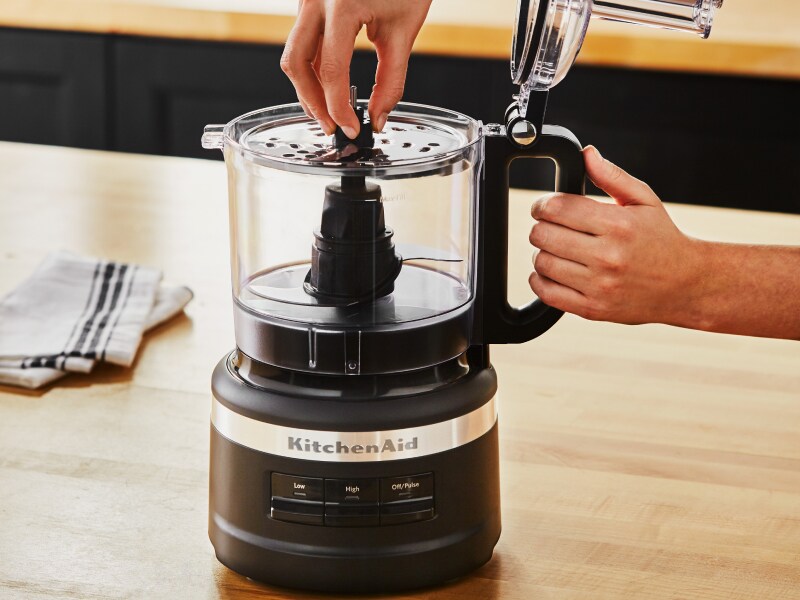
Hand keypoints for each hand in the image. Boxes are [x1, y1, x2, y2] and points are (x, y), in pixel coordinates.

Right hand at [280, 0, 431, 136]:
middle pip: (297, 65)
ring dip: (307, 90)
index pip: (330, 71)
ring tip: (329, 113)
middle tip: (333, 128)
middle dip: (313, 103)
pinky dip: (310, 71)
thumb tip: (378, 118)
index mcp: (341, 4)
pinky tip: (325, 88)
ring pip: (294, 55)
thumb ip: (391, 80)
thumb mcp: (404, 31)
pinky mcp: (308, 3)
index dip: (339, 108)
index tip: (352, 129)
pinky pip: (301, 43)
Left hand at [529, 146, 700, 325]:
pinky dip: (539, 280)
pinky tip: (551, 271)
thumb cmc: (662, 239)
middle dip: (540, 227)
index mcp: (618, 224)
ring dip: (541, 253)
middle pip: (544, 235)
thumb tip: (586, 154)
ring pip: (542, 263)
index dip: (542, 204)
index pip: (558, 208)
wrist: (685, 285)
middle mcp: (607, 256)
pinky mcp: (593, 309)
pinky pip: (547, 293)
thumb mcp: (644, 200)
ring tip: (555, 249)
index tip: (543, 206)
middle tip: (548, 227)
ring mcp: (599, 285)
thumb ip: (612, 176)